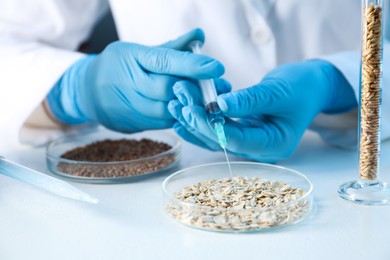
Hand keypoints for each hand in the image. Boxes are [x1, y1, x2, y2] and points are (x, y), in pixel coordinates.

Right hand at [47, 29, 223, 131]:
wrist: (87, 92)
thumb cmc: (118, 66)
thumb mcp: (140, 51)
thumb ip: (172, 48)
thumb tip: (199, 36)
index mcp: (132, 58)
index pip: (164, 61)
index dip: (191, 65)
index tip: (216, 67)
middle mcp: (130, 83)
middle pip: (168, 88)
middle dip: (197, 89)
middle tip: (222, 87)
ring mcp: (129, 106)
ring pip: (167, 109)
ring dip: (192, 106)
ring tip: (212, 101)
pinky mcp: (133, 124)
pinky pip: (162, 123)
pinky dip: (180, 117)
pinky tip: (194, 111)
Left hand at [168, 60, 356, 161]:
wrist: (309, 86)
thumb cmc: (301, 88)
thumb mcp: (278, 91)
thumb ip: (250, 99)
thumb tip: (219, 103)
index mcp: (274, 145)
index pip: (237, 140)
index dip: (212, 126)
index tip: (191, 108)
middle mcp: (259, 149)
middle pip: (222, 140)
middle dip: (198, 120)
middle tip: (179, 99)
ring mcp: (250, 142)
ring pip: (216, 136)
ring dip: (194, 120)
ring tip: (174, 102)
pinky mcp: (242, 132)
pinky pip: (218, 128)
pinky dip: (201, 119)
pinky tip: (182, 110)